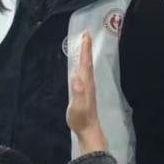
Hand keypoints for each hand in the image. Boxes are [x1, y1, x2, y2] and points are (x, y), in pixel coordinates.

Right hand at [67, 32, 107, 153]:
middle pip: (88, 62)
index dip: (85, 49)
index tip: (85, 36)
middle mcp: (88, 83)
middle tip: (85, 34)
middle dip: (86, 48)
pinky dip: (83, 64)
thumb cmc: (81, 119)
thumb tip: (75, 77)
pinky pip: (84, 73)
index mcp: (86, 84)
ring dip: (86, 55)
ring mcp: (87, 87)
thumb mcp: (77, 106)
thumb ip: (78, 92)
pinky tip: (80, 65)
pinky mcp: (84, 91)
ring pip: (87, 67)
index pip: (85, 63)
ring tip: (84, 45)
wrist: (88, 129)